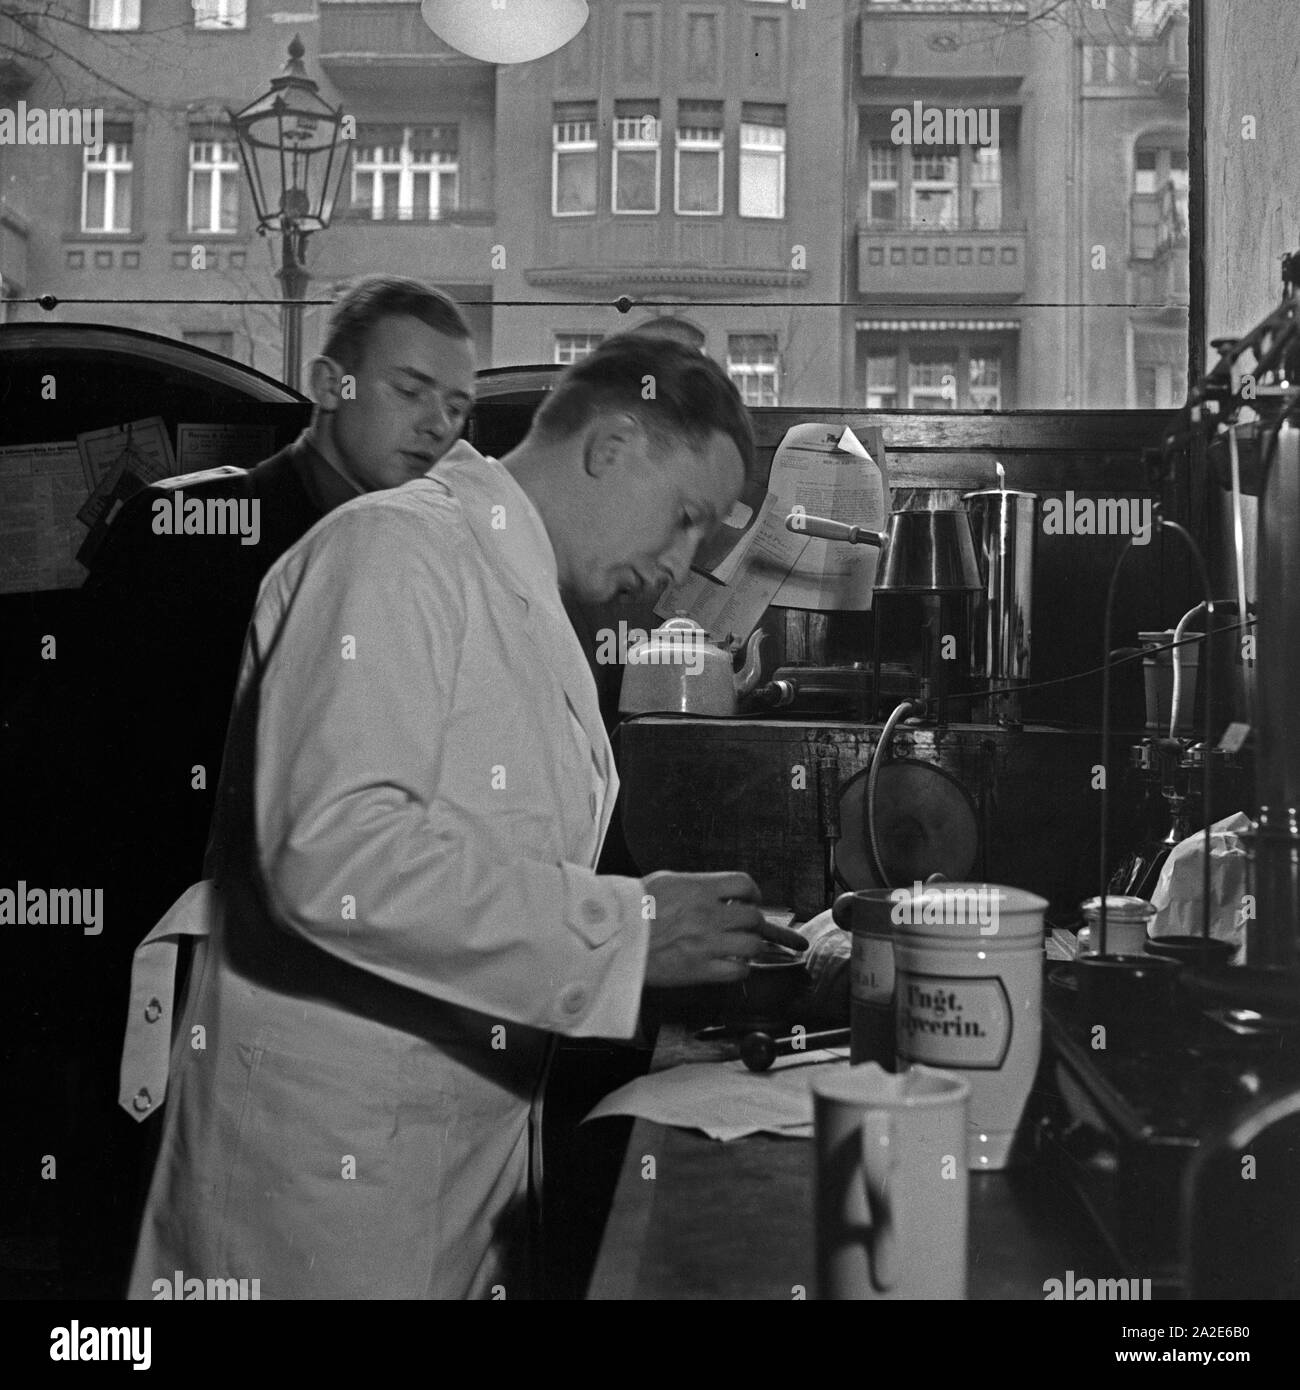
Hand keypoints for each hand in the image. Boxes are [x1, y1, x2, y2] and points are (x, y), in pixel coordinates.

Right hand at [640, 871, 805, 987]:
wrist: (612, 937)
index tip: (751, 899)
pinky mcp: (700, 969)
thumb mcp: (664, 881)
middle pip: (753, 917)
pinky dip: (740, 968)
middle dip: (756, 922)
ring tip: (745, 946)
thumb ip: (695, 884)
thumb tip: (715, 890)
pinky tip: (733, 964)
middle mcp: (707, 915)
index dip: (753, 892)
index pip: (743, 884)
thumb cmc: (631, 908)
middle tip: (751, 926)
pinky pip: (737, 971)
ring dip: (752, 946)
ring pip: (752, 945)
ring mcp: (706, 943)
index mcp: (698, 889)